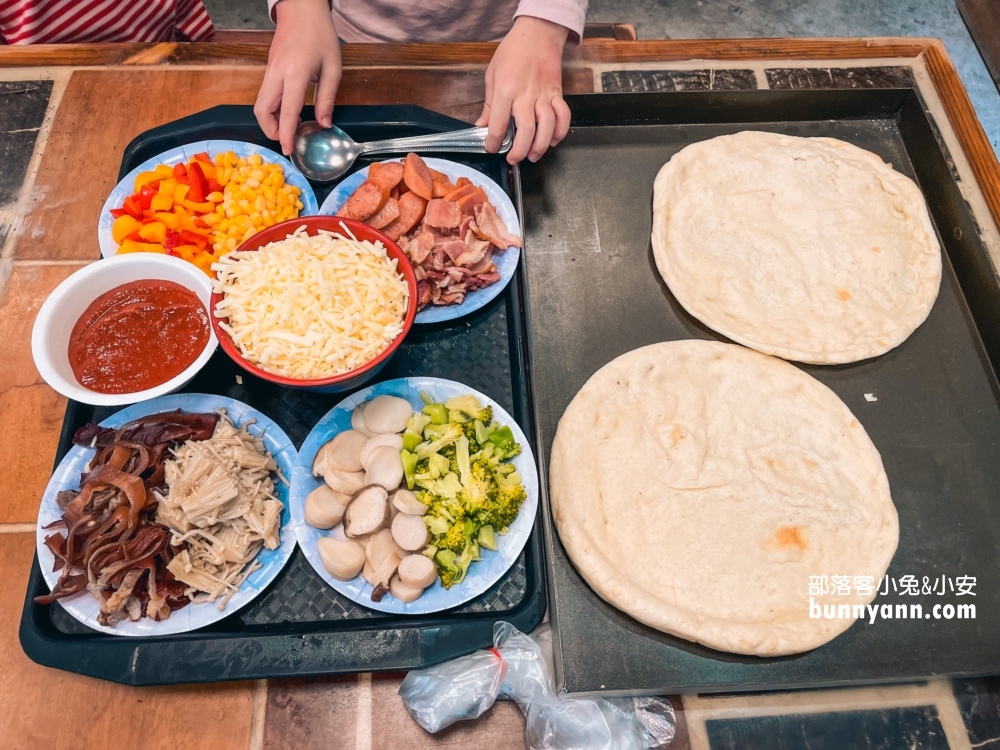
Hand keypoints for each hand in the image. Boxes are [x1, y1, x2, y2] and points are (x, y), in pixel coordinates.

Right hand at [254, 0, 340, 154]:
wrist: (301, 9)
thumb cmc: (321, 36)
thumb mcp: (333, 68)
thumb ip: (327, 98)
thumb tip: (323, 124)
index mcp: (295, 73)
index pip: (288, 111)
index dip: (287, 134)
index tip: (288, 150)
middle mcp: (277, 74)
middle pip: (262, 109)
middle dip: (271, 130)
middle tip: (287, 139)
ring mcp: (270, 71)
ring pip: (261, 103)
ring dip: (271, 120)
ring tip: (290, 127)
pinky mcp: (269, 70)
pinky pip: (266, 95)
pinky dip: (273, 109)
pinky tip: (289, 112)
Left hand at [476, 16, 570, 164]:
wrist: (537, 33)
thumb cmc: (512, 51)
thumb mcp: (492, 75)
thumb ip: (489, 104)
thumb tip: (481, 125)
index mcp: (505, 90)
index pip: (498, 124)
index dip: (493, 142)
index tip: (491, 148)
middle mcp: (525, 95)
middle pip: (526, 130)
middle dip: (519, 151)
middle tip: (514, 159)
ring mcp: (544, 95)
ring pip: (546, 126)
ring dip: (541, 145)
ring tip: (533, 155)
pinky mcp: (557, 93)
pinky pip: (563, 115)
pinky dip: (560, 131)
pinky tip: (552, 140)